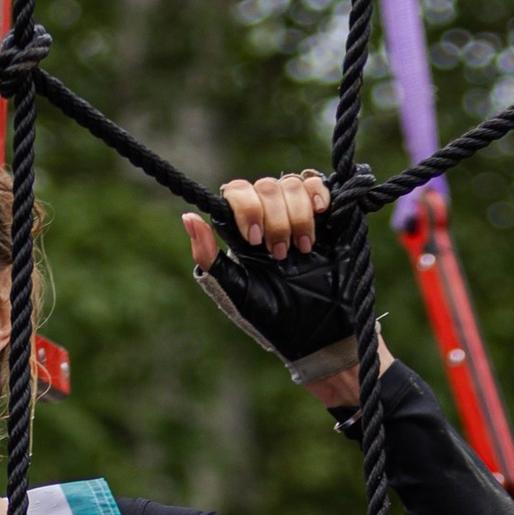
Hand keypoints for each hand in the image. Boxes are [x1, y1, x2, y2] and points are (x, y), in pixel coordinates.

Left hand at [184, 170, 369, 392]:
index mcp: (243, 231)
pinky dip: (318, 193)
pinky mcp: (325, 215)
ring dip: (298, 215)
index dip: (246, 207)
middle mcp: (269, 216)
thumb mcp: (235, 290)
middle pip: (266, 186)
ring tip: (304, 249)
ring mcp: (297, 212)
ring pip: (292, 183)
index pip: (237, 192)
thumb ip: (210, 256)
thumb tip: (188, 217)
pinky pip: (317, 184)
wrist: (317, 330)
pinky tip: (322, 214)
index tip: (253, 239)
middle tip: (280, 255)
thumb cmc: (273, 316)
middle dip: (275, 219)